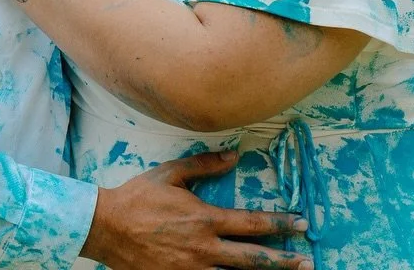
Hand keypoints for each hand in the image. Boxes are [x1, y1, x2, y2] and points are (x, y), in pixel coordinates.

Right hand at [82, 151, 312, 269]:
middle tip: (307, 262)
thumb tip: (234, 155)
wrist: (106, 227)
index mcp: (206, 219)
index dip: (280, 224)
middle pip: (254, 259)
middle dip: (284, 261)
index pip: (253, 224)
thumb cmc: (138, 198)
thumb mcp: (171, 173)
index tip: (301, 223)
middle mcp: (205, 248)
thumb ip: (205, 164)